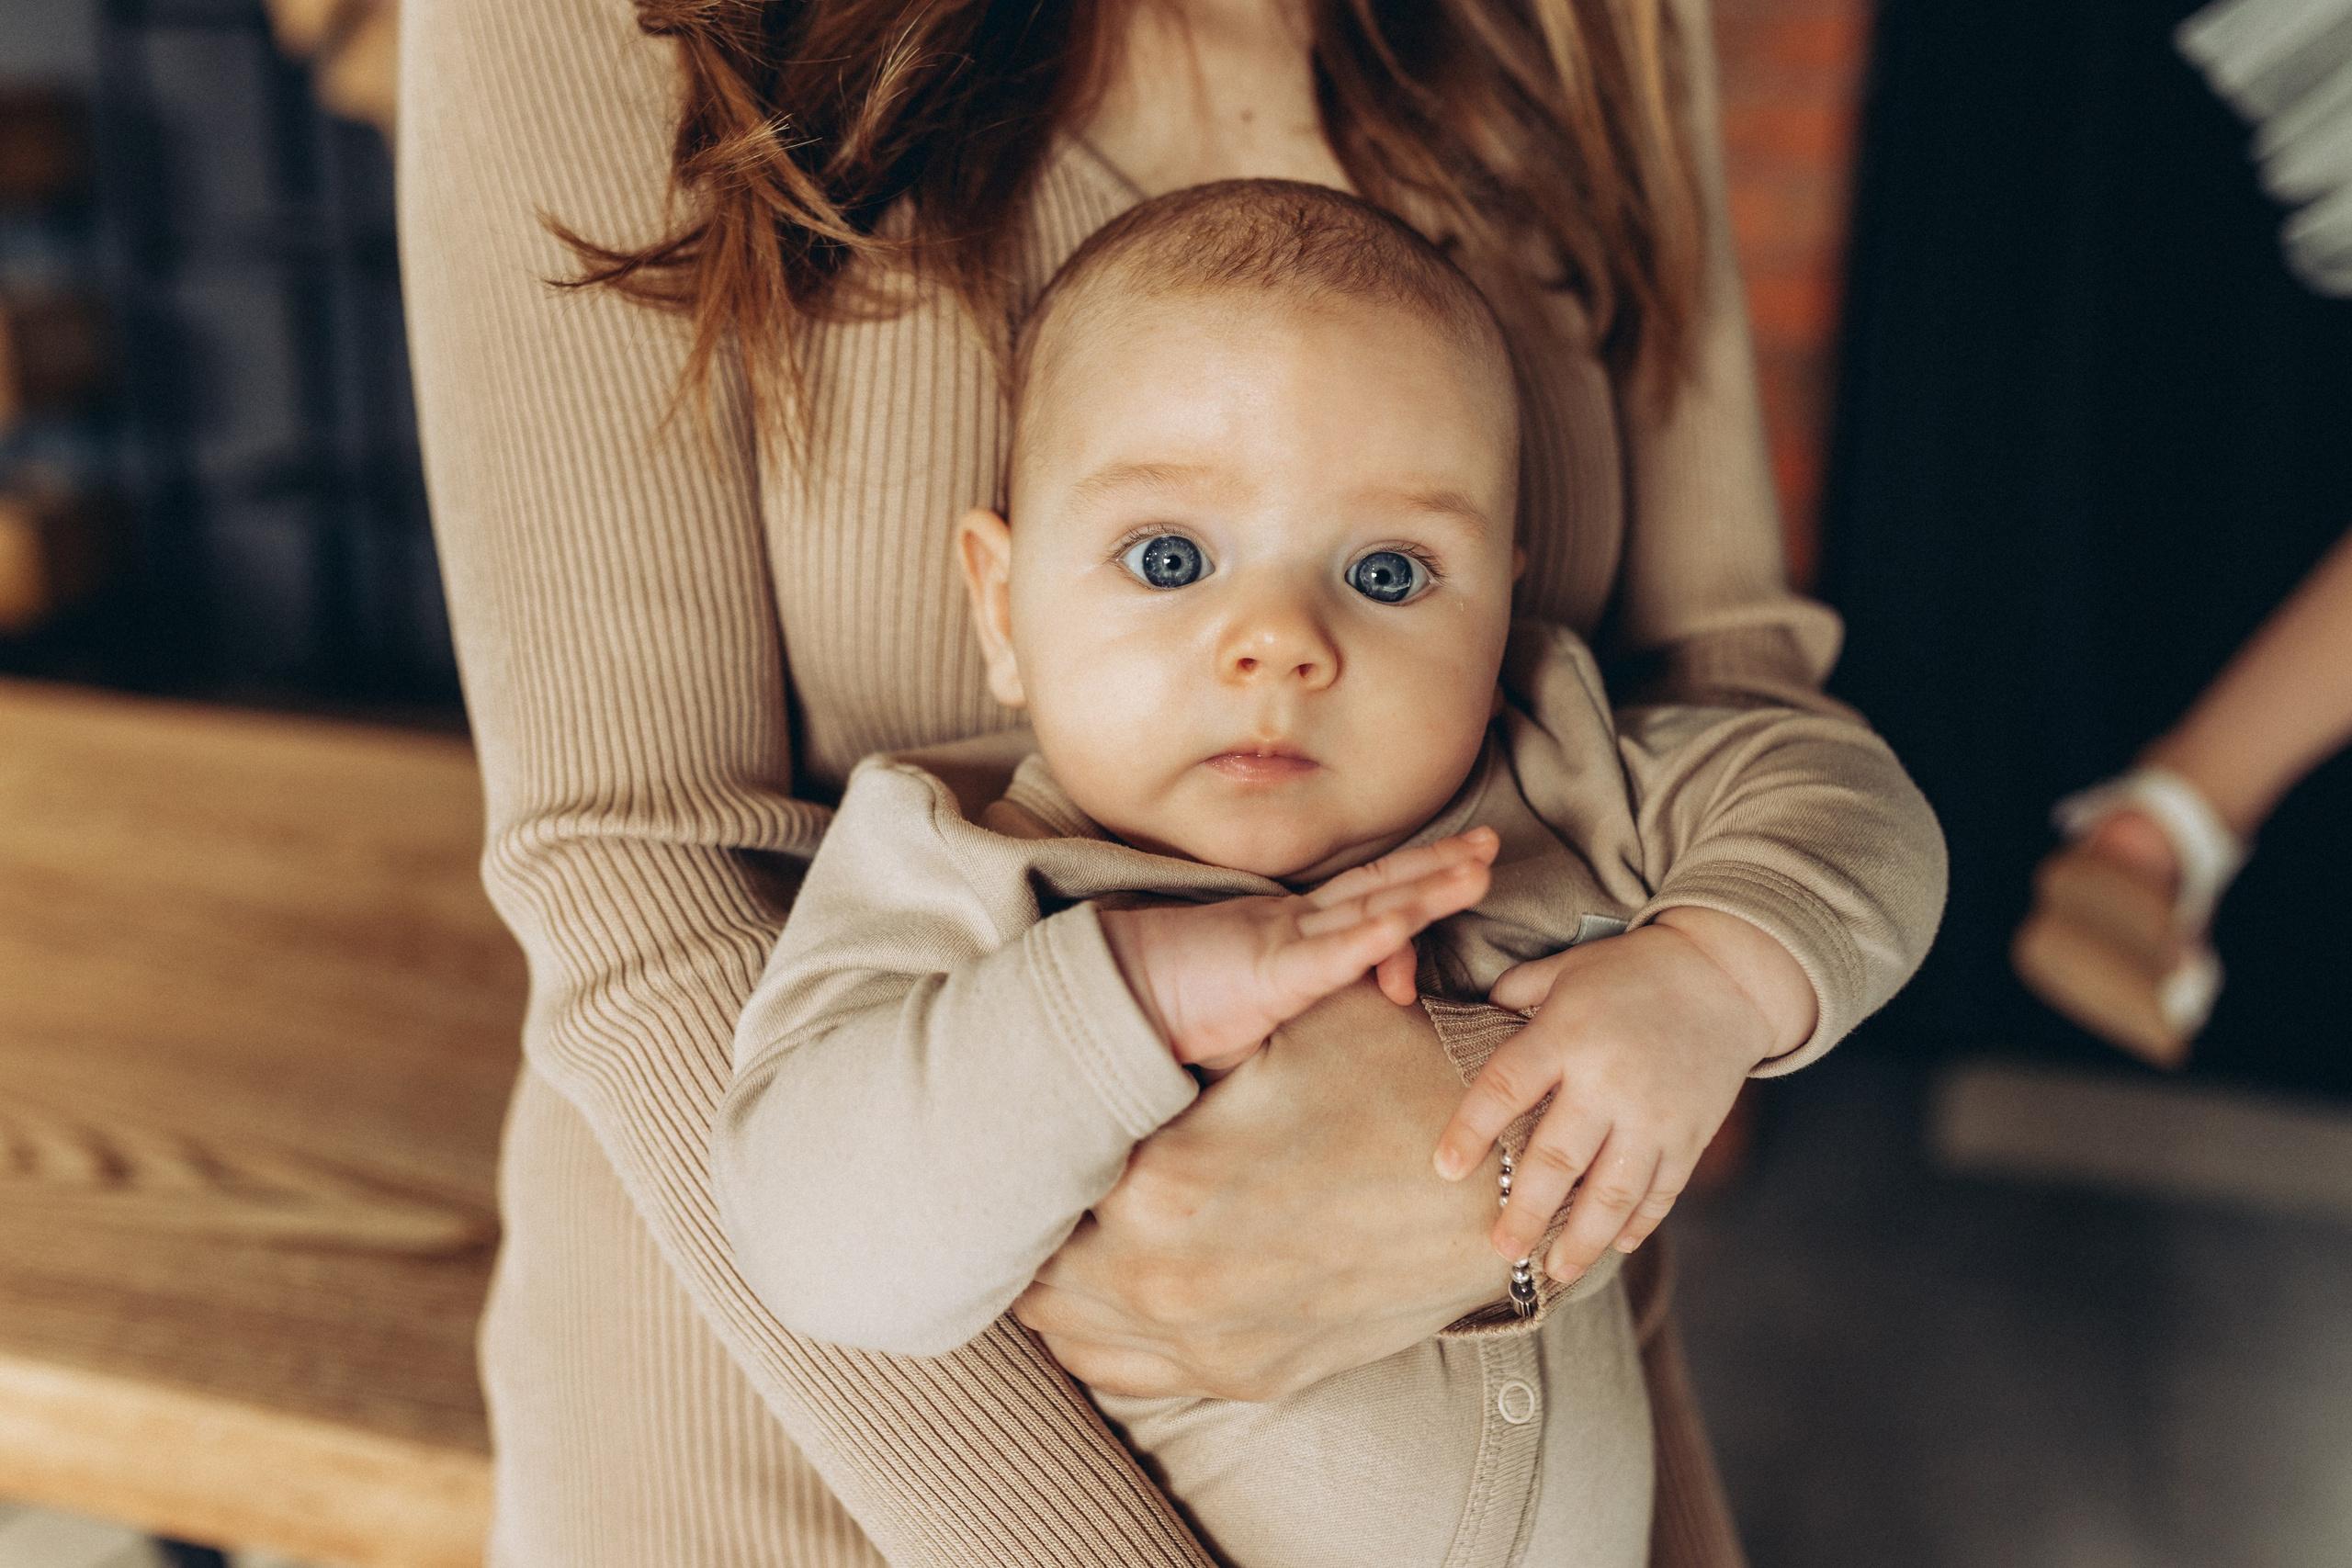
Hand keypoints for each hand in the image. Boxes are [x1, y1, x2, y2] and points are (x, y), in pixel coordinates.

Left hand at [1012, 976, 1508, 1400]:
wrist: (1496, 1191)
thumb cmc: (1396, 1087)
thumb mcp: (1292, 1029)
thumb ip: (1191, 1035)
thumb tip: (1109, 1029)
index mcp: (1163, 1182)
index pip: (1046, 1162)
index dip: (1040, 1130)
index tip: (1040, 1105)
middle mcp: (1166, 1279)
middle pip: (1038, 1256)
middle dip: (1036, 1208)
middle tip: (1039, 1162)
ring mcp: (1201, 1341)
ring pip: (1062, 1326)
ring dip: (1051, 1277)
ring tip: (1059, 1223)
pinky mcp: (1237, 1377)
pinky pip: (1119, 1372)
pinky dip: (1094, 1333)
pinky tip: (1098, 1286)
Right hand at [1099, 829, 1497, 1071]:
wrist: (1109, 1002)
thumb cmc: (1165, 1010)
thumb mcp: (1239, 1021)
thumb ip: (1274, 1018)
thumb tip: (1303, 1045)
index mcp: (1287, 936)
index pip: (1364, 908)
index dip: (1414, 895)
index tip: (1462, 881)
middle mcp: (1291, 927)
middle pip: (1378, 888)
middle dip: (1438, 866)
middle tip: (1489, 845)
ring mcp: (1280, 942)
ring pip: (1367, 907)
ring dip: (1427, 887)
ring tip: (1479, 867)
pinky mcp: (1268, 970)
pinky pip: (1330, 951)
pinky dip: (1373, 932)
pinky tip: (1412, 914)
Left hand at [1433, 907, 1811, 1283]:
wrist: (1724, 976)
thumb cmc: (1630, 972)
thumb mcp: (1565, 969)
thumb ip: (1513, 995)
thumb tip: (1467, 1018)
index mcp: (1565, 1035)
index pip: (1506, 1087)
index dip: (1471, 1130)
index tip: (1445, 1169)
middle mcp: (1608, 1081)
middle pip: (1558, 1159)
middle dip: (1526, 1211)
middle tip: (1501, 1247)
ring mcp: (1654, 1115)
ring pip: (1612, 1192)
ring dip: (1582, 1239)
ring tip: (1553, 1269)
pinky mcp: (1690, 1136)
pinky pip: (1661, 1192)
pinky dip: (1638, 1223)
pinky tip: (1614, 1245)